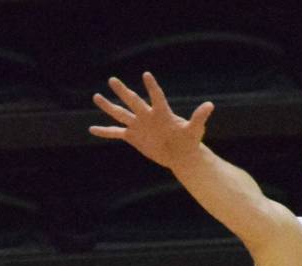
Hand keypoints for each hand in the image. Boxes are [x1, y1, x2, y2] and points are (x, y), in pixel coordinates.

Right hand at [90, 71, 213, 168]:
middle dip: (123, 91)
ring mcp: (138, 125)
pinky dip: (104, 132)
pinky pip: (116, 133)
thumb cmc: (189, 140)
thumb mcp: (194, 130)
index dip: (152, 87)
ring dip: (108, 106)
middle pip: (133, 101)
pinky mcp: (133, 136)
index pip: (156, 97)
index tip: (146, 75)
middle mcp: (147, 116)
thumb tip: (210, 105)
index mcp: (162, 113)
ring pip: (120, 114)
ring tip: (96, 96)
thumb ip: (199, 117)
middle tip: (112, 79)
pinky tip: (92, 129)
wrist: (180, 153)